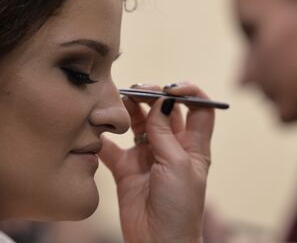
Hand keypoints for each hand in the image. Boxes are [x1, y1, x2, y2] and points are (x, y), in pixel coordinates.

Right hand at [98, 82, 214, 242]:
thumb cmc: (180, 208)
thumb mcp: (178, 165)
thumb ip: (165, 132)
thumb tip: (161, 101)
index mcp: (193, 145)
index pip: (199, 108)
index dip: (189, 93)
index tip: (173, 87)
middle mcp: (171, 146)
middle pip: (165, 110)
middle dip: (154, 95)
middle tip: (140, 90)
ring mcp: (148, 156)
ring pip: (140, 123)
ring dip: (130, 109)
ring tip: (119, 101)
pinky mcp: (127, 169)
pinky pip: (113, 148)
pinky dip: (104, 138)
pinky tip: (98, 128)